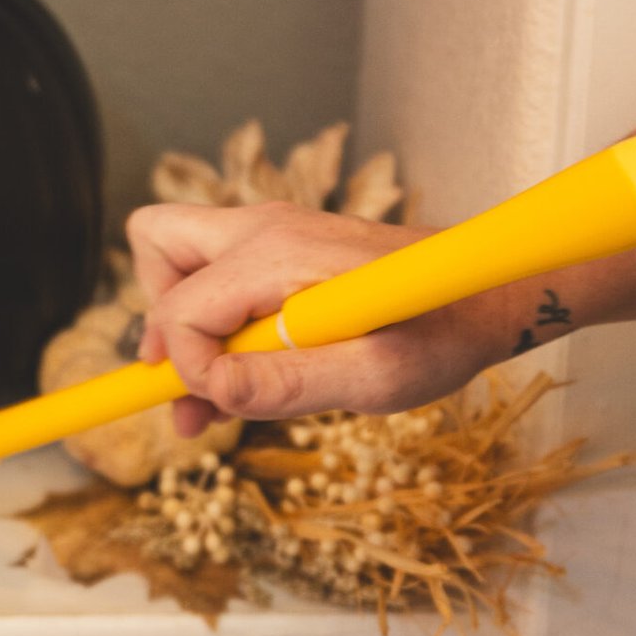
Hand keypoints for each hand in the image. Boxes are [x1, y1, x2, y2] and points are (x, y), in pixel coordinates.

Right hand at [127, 200, 510, 436]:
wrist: (480, 295)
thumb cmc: (436, 333)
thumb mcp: (371, 378)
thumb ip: (286, 385)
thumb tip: (212, 392)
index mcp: (279, 254)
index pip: (181, 308)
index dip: (187, 369)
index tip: (219, 409)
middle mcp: (264, 227)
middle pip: (156, 241)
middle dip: (159, 321)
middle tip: (191, 384)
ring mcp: (270, 231)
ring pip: (177, 257)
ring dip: (182, 328)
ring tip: (217, 399)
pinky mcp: (279, 247)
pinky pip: (215, 274)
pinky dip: (213, 324)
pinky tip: (245, 377)